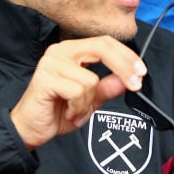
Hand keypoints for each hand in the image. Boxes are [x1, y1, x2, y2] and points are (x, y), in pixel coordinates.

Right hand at [9, 35, 145, 149]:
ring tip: (75, 111)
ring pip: (91, 80)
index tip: (141, 73)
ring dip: (88, 103)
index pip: (105, 43)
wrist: (31, 129)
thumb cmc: (57, 112)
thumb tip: (126, 79)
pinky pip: (78, 92)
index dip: (127, 56)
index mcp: (72, 51)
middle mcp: (60, 51)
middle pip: (102, 48)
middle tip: (136, 85)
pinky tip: (68, 113)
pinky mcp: (45, 78)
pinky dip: (78, 108)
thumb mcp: (90, 100)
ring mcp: (51, 63)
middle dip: (123, 67)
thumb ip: (107, 88)